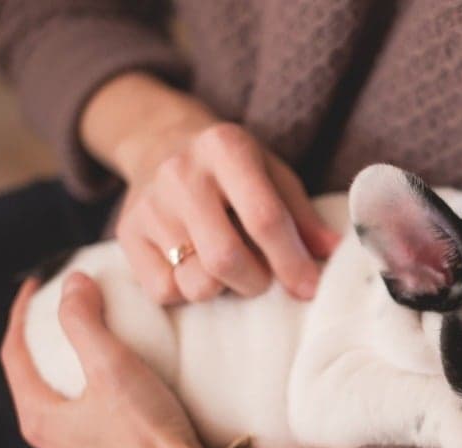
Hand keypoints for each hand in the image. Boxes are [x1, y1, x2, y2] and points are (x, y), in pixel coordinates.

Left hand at [1, 274, 373, 447]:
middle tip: (69, 325)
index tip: (36, 288)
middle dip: (49, 354)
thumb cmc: (147, 435)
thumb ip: (87, 322)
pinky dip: (102, 421)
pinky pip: (97, 445)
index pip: (14, 356)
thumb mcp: (113, 367)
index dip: (21, 315)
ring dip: (76, 391)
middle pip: (38, 389)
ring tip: (102, 370)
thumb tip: (73, 284)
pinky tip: (126, 415)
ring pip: (68, 422)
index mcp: (42, 419)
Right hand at [82, 73, 338, 303]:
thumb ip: (302, 216)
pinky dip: (188, 291)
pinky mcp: (126, 233)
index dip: (291, 261)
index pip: (264, 218)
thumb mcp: (273, 174)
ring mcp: (148, 204)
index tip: (308, 288)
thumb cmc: (232, 168)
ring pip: (195, 282)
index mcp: (226, 148)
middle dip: (256, 282)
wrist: (159, 142)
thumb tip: (335, 253)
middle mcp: (181, 173)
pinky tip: (196, 267)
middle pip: (225, 258)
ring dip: (223, 289)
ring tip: (230, 268)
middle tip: (264, 278)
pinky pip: (164, 291)